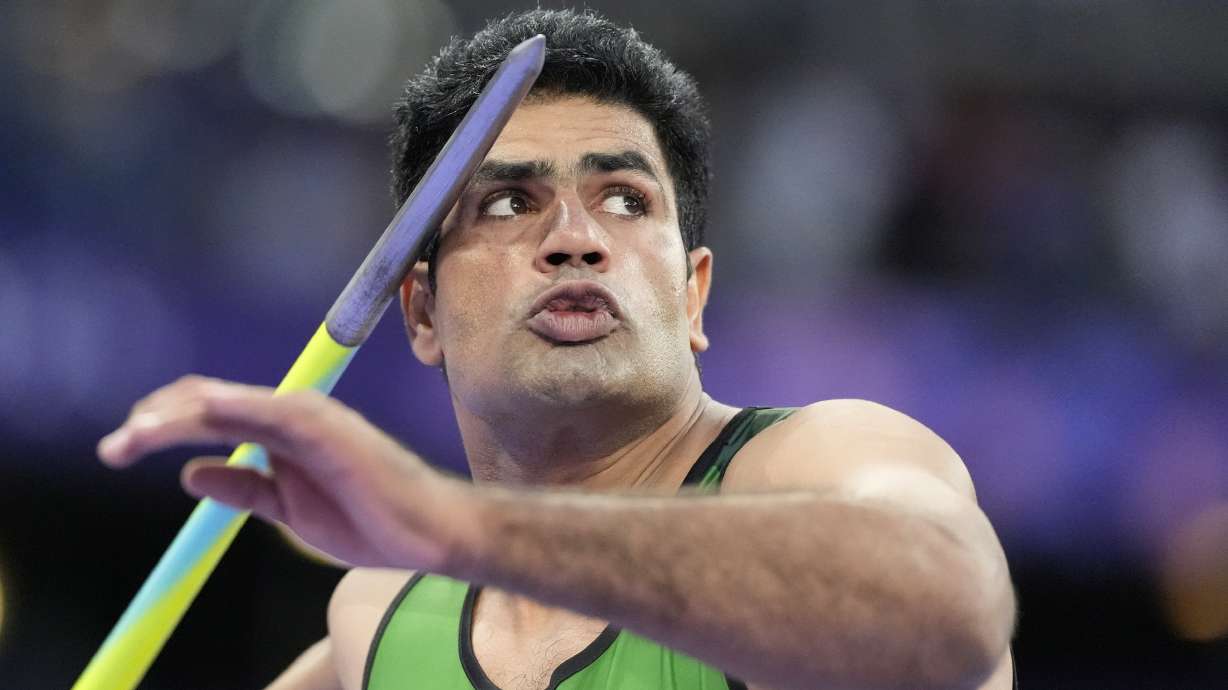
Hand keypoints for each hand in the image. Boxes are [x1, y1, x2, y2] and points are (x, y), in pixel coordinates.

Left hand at [97, 375, 472, 570]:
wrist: (424, 530)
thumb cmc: (369, 518)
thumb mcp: (285, 509)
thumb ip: (242, 488)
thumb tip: (189, 472)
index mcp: (282, 429)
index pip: (213, 410)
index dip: (165, 423)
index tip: (126, 446)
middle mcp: (289, 411)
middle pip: (207, 400)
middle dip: (153, 420)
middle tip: (113, 448)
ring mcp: (303, 413)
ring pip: (221, 402)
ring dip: (168, 418)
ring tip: (128, 439)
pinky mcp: (317, 424)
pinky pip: (257, 410)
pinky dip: (217, 411)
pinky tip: (185, 421)